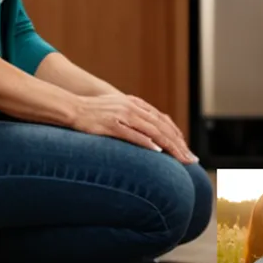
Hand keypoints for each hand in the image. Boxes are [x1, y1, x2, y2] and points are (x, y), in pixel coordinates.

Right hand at [71, 92, 196, 163]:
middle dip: (179, 144)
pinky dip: (147, 142)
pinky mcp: (111, 124)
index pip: (161, 119)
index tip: (186, 149)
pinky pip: (133, 134)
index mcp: (133, 103)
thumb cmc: (91, 112)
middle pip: (161, 126)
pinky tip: (158, 151)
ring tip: (181, 159)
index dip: (176, 134)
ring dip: (170, 145)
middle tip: (191, 159)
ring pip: (152, 130)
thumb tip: (147, 135)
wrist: (71, 107)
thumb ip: (131, 118)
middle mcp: (130, 107)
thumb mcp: (116, 111)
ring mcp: (121, 115)